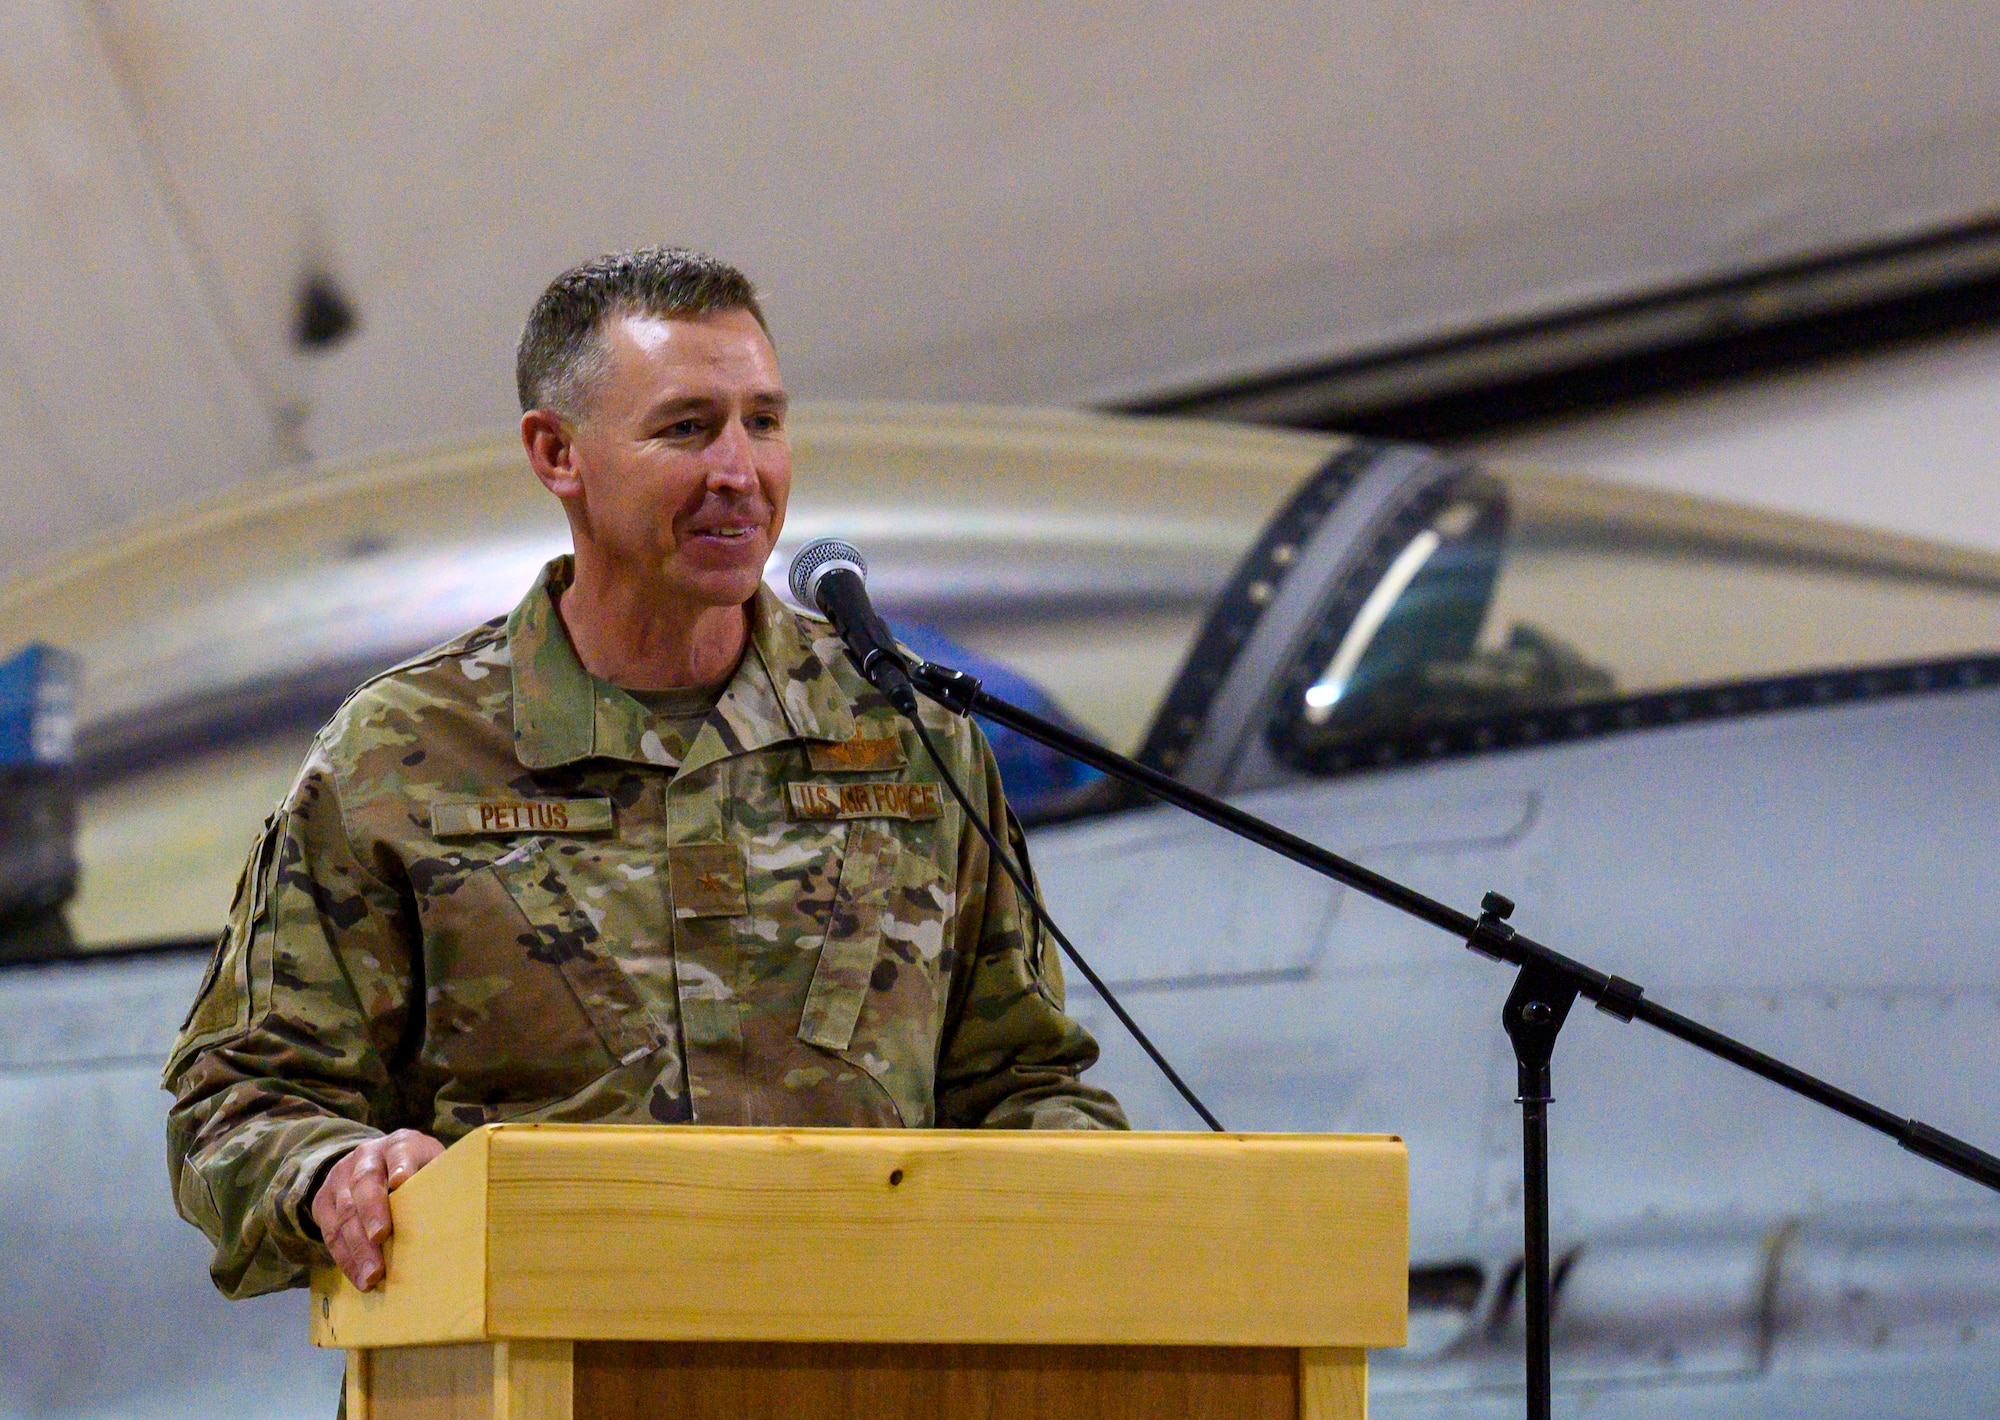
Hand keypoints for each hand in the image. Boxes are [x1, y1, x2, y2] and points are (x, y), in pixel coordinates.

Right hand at [310, 1130, 444, 1290]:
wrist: (372, 1163)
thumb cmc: (417, 1172)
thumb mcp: (431, 1166)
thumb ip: (443, 1181)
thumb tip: (473, 1212)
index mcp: (400, 1144)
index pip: (400, 1150)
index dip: (400, 1164)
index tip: (401, 1181)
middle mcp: (366, 1156)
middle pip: (365, 1182)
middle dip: (372, 1212)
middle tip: (381, 1239)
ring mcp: (340, 1177)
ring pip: (344, 1212)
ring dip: (357, 1247)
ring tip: (371, 1276)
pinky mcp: (323, 1200)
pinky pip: (329, 1232)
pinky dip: (344, 1257)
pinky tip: (358, 1277)